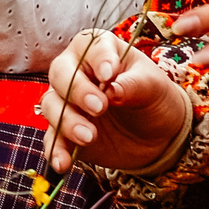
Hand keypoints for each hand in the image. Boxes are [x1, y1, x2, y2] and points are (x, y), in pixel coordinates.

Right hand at [40, 29, 188, 174]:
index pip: (90, 46)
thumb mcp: (154, 87)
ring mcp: (68, 102)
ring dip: (67, 121)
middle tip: (99, 108)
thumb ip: (134, 84)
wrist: (158, 134)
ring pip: (51, 105)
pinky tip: (63, 162)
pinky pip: (51, 138)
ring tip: (90, 136)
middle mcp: (77, 72)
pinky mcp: (65, 131)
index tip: (108, 74)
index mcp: (101, 51)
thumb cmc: (155, 98)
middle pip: (60, 74)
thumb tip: (112, 88)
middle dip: (77, 91)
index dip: (97, 59)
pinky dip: (55, 150)